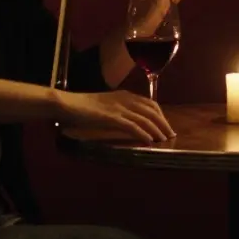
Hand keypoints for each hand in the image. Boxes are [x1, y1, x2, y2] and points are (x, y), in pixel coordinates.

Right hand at [55, 89, 173, 142]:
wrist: (67, 104)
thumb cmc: (83, 107)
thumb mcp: (105, 106)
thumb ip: (118, 110)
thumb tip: (130, 121)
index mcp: (124, 95)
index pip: (150, 103)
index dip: (161, 115)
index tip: (166, 125)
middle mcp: (125, 99)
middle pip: (152, 111)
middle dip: (163, 123)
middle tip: (170, 135)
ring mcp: (118, 108)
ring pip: (145, 119)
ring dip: (157, 130)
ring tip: (164, 140)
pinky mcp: (111, 118)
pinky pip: (132, 126)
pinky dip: (143, 134)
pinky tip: (149, 142)